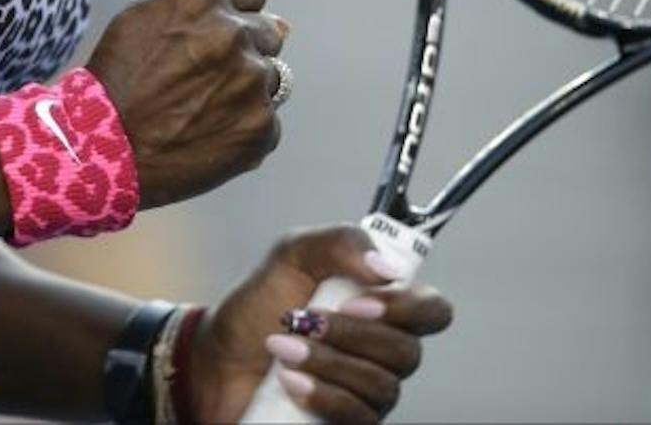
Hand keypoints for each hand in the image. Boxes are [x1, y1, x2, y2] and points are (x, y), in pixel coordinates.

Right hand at [84, 0, 286, 208]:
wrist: (103, 151)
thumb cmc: (117, 81)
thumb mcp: (143, 18)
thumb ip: (203, 5)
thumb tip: (280, 21)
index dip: (234, 15)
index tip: (217, 38)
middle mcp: (233, 34)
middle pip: (267, 34)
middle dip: (243, 52)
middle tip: (203, 79)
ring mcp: (251, 83)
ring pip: (270, 79)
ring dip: (245, 90)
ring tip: (201, 110)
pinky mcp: (260, 129)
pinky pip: (267, 122)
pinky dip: (243, 129)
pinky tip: (207, 136)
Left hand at [188, 225, 453, 422]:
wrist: (216, 358)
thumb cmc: (258, 305)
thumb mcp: (291, 254)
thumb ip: (340, 243)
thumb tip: (388, 268)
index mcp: (380, 306)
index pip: (433, 310)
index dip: (409, 307)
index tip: (359, 299)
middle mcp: (383, 351)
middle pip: (407, 351)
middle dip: (353, 335)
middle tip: (307, 319)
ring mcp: (368, 391)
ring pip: (381, 385)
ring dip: (328, 362)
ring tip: (283, 347)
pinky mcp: (347, 421)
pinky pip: (359, 417)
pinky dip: (323, 395)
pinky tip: (289, 380)